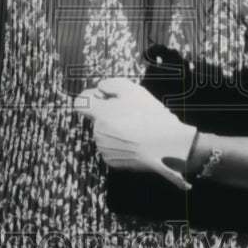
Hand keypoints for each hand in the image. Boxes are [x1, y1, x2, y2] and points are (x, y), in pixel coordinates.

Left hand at [73, 77, 196, 189]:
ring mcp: (104, 148)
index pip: (80, 103)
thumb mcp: (132, 90)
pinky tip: (135, 142)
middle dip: (109, 115)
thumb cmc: (151, 117)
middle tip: (130, 114)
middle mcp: (98, 132)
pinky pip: (111, 148)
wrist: (167, 147)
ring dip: (114, 130)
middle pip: (97, 119)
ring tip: (136, 129)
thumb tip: (100, 88)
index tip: (103, 98)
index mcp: (100, 113)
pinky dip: (120, 145)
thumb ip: (110, 85)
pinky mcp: (111, 162)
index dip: (91, 98)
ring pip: (104, 134)